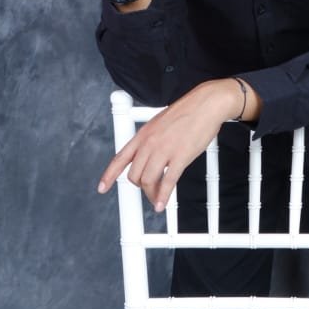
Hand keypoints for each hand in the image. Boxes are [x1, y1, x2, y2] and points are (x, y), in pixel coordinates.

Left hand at [97, 78, 259, 210]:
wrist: (206, 104)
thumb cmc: (187, 112)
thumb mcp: (159, 123)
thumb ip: (150, 139)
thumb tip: (147, 155)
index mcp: (143, 134)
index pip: (120, 158)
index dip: (109, 176)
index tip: (102, 187)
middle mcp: (150, 143)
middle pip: (134, 175)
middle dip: (140, 186)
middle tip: (148, 190)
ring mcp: (165, 150)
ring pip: (148, 181)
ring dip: (151, 193)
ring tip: (157, 197)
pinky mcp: (181, 156)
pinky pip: (168, 182)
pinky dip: (163, 196)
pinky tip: (162, 203)